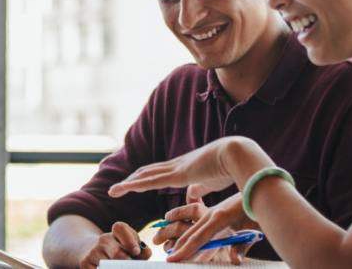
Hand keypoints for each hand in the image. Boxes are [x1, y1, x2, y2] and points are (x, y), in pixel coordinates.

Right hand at [80, 222, 149, 268]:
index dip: (129, 240)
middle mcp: (104, 239)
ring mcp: (93, 251)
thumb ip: (141, 250)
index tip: (136, 252)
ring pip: (108, 265)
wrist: (91, 251)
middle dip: (127, 264)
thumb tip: (146, 253)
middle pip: (117, 253)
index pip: (121, 229)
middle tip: (133, 267)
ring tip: (121, 268)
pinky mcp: (84, 263)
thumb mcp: (130, 247)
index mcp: (116, 232)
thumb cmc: (119, 250)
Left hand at [110, 137, 259, 199]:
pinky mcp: (178, 174)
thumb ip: (199, 188)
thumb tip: (191, 195)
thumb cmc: (229, 168)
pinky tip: (126, 187)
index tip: (132, 184)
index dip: (145, 178)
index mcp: (185, 167)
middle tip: (116, 188)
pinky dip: (137, 184)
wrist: (238, 155)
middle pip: (147, 172)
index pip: (159, 173)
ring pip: (145, 176)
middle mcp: (177, 165)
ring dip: (128, 183)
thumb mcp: (210, 182)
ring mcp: (176, 168)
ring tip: (113, 190)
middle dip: (131, 180)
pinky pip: (152, 180)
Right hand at [164, 195, 256, 262]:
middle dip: (177, 247)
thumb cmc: (257, 209)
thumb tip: (235, 262)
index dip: (185, 250)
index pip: (198, 238)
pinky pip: (198, 225)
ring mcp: (211, 212)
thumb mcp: (254, 228)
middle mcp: (211, 214)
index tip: (173, 259)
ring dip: (180, 240)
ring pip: (192, 228)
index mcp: (219, 218)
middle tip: (167, 260)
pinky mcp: (214, 212)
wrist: (259, 188)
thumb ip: (242, 246)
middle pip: (190, 234)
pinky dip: (189, 234)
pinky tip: (183, 240)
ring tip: (168, 250)